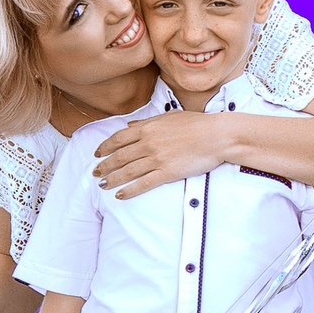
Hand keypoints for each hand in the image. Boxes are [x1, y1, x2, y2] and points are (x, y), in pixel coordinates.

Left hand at [92, 111, 231, 198]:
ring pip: (127, 171)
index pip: (118, 138)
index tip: (97, 153)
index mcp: (148, 128)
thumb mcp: (169, 117)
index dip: (105, 147)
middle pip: (119, 156)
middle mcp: (148, 143)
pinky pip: (143, 184)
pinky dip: (129, 190)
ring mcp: (157, 159)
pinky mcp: (167, 173)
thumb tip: (130, 125)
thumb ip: (147, 121)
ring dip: (112, 179)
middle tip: (95, 173)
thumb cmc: (197, 123)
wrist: (217, 136)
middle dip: (104, 165)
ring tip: (102, 185)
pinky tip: (120, 195)